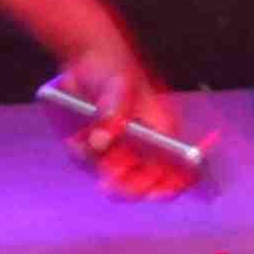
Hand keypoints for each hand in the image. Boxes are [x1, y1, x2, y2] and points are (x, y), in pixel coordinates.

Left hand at [48, 35, 198, 196]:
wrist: (84, 61)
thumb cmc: (112, 69)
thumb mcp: (118, 83)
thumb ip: (114, 110)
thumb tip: (102, 142)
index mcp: (162, 132)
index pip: (177, 169)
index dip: (171, 185)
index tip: (154, 192)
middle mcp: (143, 147)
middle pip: (145, 183)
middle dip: (128, 186)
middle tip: (110, 183)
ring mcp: (117, 151)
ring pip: (113, 179)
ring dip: (99, 168)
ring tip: (86, 143)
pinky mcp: (92, 151)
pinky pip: (87, 165)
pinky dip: (80, 156)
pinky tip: (76, 138)